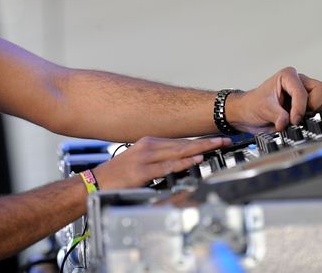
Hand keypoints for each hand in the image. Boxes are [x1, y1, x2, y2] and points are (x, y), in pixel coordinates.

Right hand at [92, 136, 231, 189]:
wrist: (97, 182)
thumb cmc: (117, 174)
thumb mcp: (139, 160)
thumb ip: (158, 159)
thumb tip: (178, 161)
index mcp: (148, 143)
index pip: (179, 140)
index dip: (199, 140)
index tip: (215, 139)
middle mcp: (148, 146)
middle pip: (183, 143)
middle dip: (205, 141)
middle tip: (224, 139)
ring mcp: (145, 157)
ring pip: (178, 151)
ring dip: (199, 148)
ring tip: (216, 146)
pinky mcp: (143, 170)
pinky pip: (168, 165)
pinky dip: (183, 162)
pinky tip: (196, 159)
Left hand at [228, 67, 321, 132]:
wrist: (250, 113)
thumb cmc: (254, 105)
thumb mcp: (262, 108)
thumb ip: (275, 114)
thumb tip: (285, 123)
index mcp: (288, 76)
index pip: (303, 91)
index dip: (299, 108)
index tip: (293, 120)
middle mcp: (302, 81)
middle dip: (314, 106)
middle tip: (301, 116)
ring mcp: (309, 92)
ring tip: (310, 116)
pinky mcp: (314, 103)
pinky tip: (315, 119)